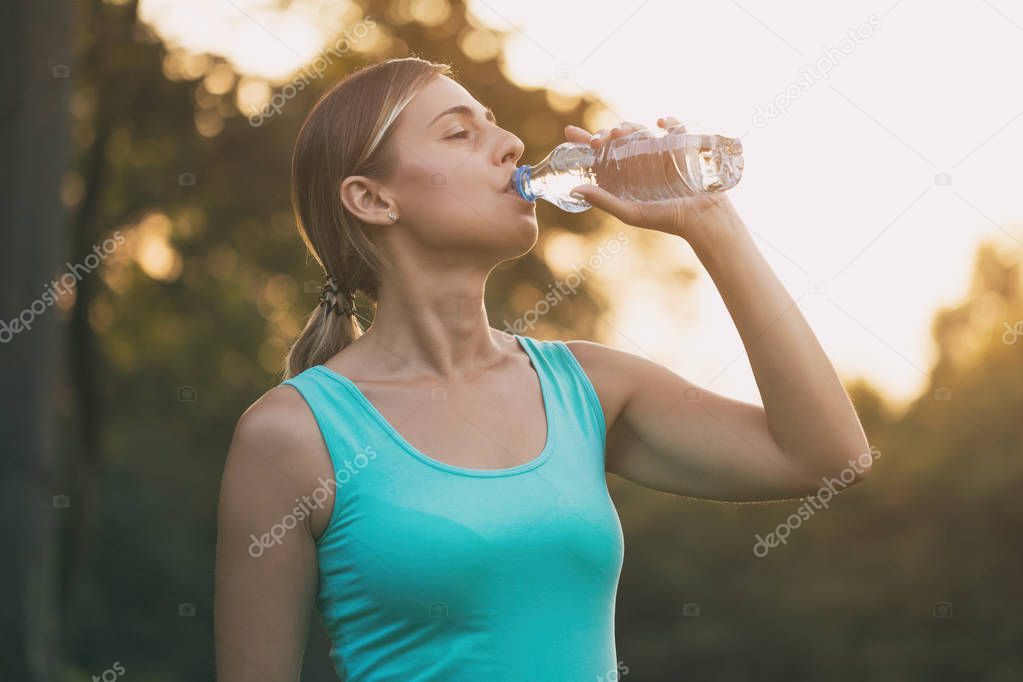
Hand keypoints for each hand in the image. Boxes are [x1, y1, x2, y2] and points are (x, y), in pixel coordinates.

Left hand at [564, 117, 743, 245]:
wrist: (702, 218)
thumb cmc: (666, 219)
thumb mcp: (630, 212)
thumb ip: (603, 201)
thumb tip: (573, 190)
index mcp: (624, 177)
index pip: (599, 155)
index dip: (583, 142)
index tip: (570, 132)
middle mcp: (638, 162)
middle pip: (617, 139)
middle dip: (606, 134)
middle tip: (600, 138)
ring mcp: (658, 152)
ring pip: (639, 130)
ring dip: (628, 127)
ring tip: (621, 132)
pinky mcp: (679, 147)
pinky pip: (674, 127)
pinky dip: (668, 121)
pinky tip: (660, 122)